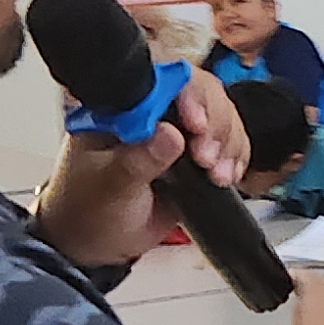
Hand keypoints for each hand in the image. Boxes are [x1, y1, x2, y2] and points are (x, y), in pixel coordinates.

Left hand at [33, 66, 251, 268]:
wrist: (95, 243)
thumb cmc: (87, 209)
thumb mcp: (108, 187)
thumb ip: (136, 162)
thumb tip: (169, 135)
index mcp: (120, 108)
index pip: (161, 80)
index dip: (187, 95)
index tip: (196, 124)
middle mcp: (152, 111)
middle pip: (201, 90)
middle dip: (215, 122)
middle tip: (207, 157)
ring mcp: (177, 131)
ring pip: (221, 113)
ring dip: (229, 141)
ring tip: (217, 174)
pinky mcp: (196, 153)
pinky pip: (228, 141)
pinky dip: (236, 155)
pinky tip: (227, 174)